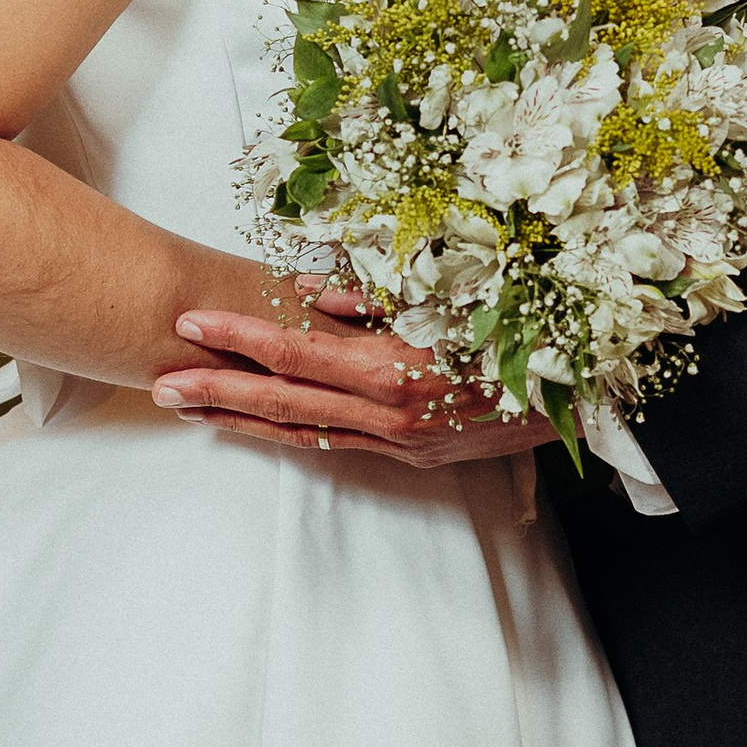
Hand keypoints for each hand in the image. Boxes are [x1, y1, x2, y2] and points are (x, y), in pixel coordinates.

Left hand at [151, 306, 546, 465]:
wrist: (589, 399)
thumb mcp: (453, 296)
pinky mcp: (414, 456)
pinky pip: (336, 445)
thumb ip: (376, 295)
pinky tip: (255, 429)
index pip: (295, 353)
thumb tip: (307, 290)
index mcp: (397, 370)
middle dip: (215, 392)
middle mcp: (390, 415)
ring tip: (186, 410)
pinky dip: (289, 435)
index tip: (189, 324)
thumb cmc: (524, 331)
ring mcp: (401, 443)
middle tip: (158, 383)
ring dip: (240, 421)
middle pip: (283, 401)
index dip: (237, 339)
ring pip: (302, 431)